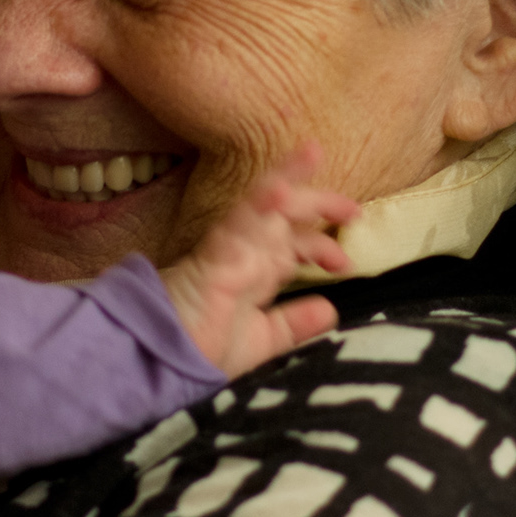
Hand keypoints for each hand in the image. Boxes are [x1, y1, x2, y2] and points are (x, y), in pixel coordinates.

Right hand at [160, 144, 356, 378]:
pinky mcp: (215, 256)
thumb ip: (292, 323)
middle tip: (354, 210)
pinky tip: (279, 190)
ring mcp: (230, 250)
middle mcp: (245, 254)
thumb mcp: (260, 339)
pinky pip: (237, 224)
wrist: (161, 363)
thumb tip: (329, 309)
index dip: (320, 244)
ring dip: (287, 179)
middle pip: (284, 216)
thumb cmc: (201, 350)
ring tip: (312, 153)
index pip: (291, 243)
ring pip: (261, 205)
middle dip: (318, 204)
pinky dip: (258, 205)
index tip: (346, 261)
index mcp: (255, 272)